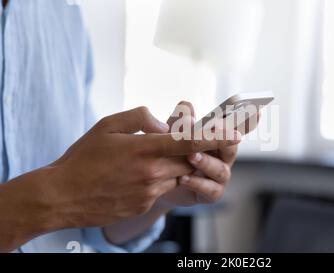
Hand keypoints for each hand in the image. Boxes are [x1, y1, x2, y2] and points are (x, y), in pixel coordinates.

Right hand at [45, 107, 239, 227]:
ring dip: (175, 166)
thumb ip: (141, 118)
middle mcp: (153, 172)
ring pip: (178, 176)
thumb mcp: (108, 125)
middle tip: (189, 142)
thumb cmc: (83, 157)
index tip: (235, 133)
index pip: (189, 141)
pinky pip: (162, 190)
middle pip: (189, 160)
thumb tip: (164, 124)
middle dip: (195, 151)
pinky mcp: (143, 205)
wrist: (62, 195)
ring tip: (150, 159)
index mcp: (145, 149)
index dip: (216, 137)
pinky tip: (136, 175)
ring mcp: (149, 192)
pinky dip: (160, 180)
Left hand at [156, 102, 257, 207]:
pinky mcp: (212, 193)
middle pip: (232, 146)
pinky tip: (183, 178)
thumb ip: (179, 120)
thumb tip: (188, 107)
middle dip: (225, 138)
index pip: (234, 126)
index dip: (247, 118)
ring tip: (190, 156)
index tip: (256, 109)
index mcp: (219, 138)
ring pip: (220, 169)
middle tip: (214, 128)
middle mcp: (224, 156)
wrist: (161, 184)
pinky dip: (197, 183)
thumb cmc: (173, 153)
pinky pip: (210, 189)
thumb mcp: (172, 134)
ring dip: (206, 162)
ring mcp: (220, 175)